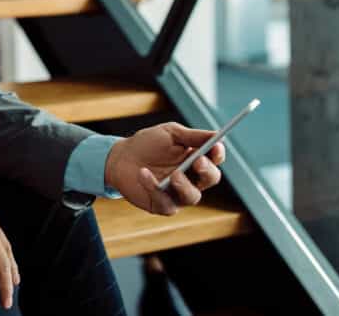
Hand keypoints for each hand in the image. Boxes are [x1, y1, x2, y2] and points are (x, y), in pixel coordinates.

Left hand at [103, 122, 225, 215]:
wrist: (120, 158)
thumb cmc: (148, 144)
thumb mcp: (170, 134)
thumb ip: (193, 136)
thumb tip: (217, 135)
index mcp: (196, 159)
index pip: (215, 159)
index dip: (218, 154)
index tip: (215, 146)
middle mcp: (192, 179)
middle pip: (210, 179)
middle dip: (207, 171)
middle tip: (198, 161)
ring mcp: (178, 194)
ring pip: (192, 196)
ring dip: (184, 185)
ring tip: (174, 174)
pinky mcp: (162, 205)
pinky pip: (166, 203)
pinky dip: (154, 187)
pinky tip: (143, 173)